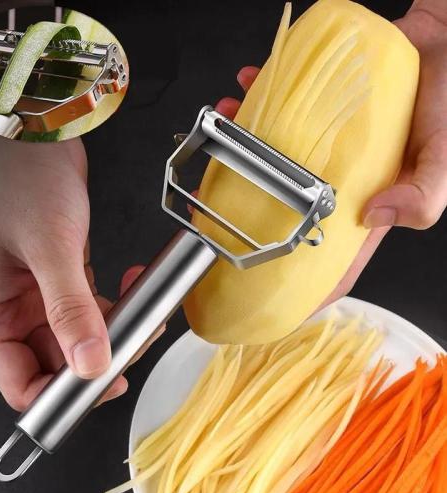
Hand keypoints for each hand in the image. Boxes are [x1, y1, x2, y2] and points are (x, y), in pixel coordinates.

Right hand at [0, 119, 142, 410]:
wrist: (37, 139)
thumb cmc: (24, 182)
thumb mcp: (49, 248)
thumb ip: (70, 310)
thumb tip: (90, 364)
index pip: (23, 385)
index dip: (64, 395)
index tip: (105, 382)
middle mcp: (12, 313)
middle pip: (58, 365)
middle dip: (100, 358)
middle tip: (135, 340)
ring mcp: (39, 297)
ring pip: (81, 338)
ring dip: (115, 330)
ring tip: (143, 309)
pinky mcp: (63, 280)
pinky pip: (93, 310)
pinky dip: (116, 305)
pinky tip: (133, 284)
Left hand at [215, 0, 446, 303]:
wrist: (436, 48)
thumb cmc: (443, 103)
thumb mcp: (442, 158)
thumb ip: (422, 195)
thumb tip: (376, 214)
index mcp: (359, 209)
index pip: (326, 265)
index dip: (296, 292)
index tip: (255, 302)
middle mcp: (329, 187)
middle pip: (278, 216)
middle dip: (241, 215)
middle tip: (211, 203)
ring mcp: (314, 156)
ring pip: (264, 166)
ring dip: (236, 153)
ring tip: (224, 133)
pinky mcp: (307, 123)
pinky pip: (271, 120)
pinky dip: (252, 107)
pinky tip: (242, 94)